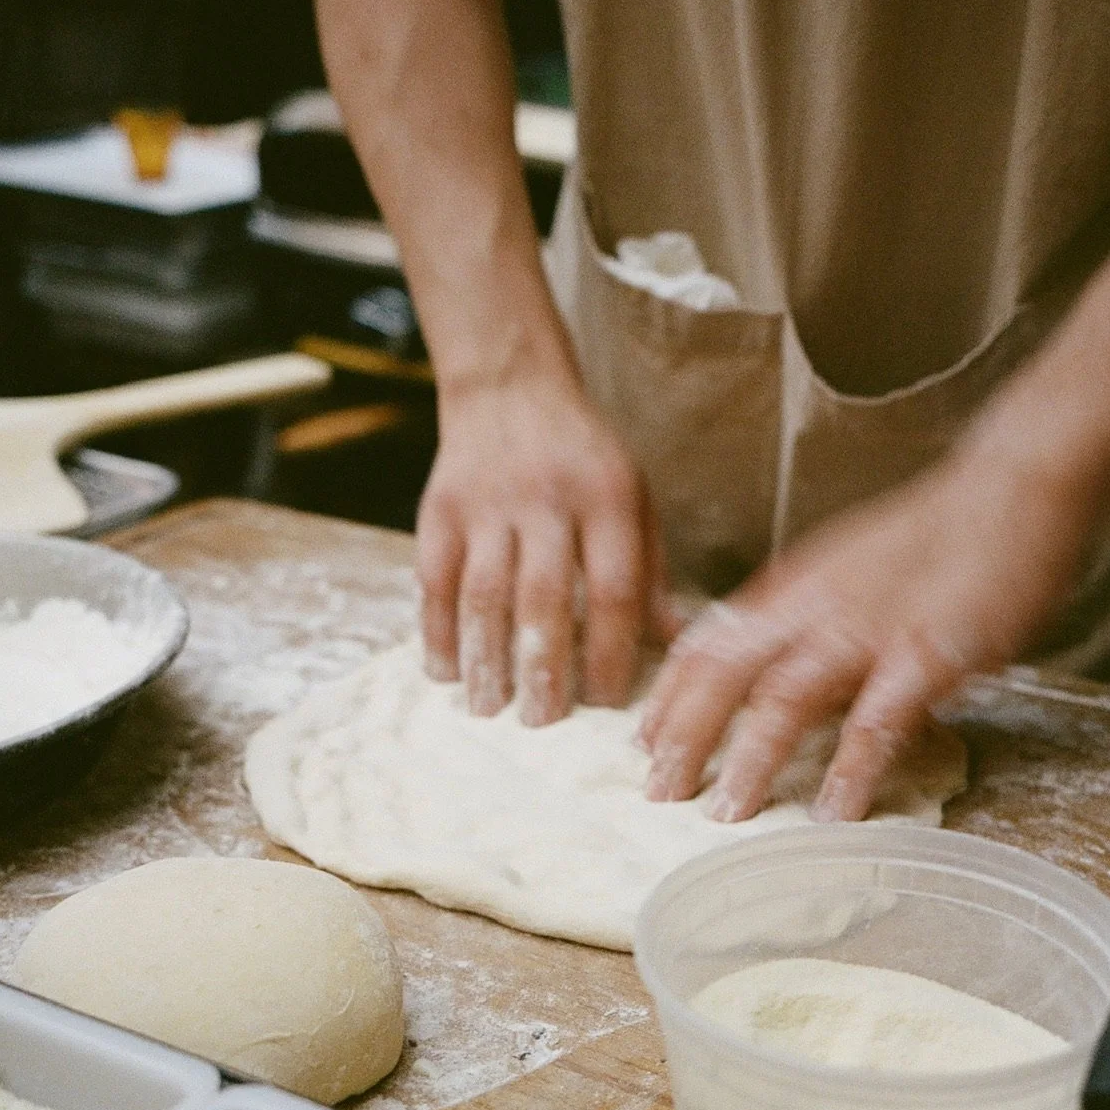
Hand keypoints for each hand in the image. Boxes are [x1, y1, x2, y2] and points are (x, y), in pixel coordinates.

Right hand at [418, 375, 675, 721]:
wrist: (509, 385)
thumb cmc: (583, 456)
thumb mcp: (633, 496)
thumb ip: (651, 568)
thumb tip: (673, 643)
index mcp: (607, 496)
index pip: (614, 587)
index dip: (610, 651)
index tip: (606, 702)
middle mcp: (546, 497)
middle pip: (543, 597)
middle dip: (542, 667)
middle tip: (542, 723)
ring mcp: (487, 503)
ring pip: (484, 593)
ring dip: (485, 658)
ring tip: (490, 708)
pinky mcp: (440, 508)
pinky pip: (436, 580)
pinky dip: (438, 630)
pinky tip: (447, 671)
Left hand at [639, 443, 1093, 820]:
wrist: (1011, 490)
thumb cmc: (936, 534)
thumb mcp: (846, 566)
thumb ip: (804, 615)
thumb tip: (768, 666)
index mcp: (793, 588)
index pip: (708, 642)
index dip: (670, 695)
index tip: (644, 740)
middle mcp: (815, 608)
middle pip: (726, 674)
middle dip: (685, 735)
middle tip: (657, 791)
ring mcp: (869, 631)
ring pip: (784, 699)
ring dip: (750, 760)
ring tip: (725, 812)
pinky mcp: (926, 655)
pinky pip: (877, 721)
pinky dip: (851, 770)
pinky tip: (833, 812)